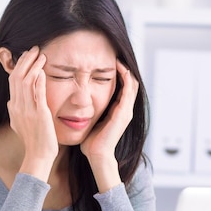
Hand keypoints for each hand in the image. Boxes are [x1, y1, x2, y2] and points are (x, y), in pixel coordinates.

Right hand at [6, 46, 58, 180]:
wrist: (38, 155)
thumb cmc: (33, 141)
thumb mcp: (19, 124)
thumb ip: (15, 111)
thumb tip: (11, 102)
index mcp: (13, 108)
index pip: (13, 81)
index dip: (19, 66)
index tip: (27, 56)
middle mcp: (17, 107)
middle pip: (17, 77)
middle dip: (25, 60)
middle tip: (34, 49)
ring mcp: (27, 110)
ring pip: (25, 81)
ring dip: (33, 66)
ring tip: (41, 55)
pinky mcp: (39, 114)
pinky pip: (37, 93)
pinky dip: (39, 80)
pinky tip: (43, 70)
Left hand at [80, 60, 138, 191]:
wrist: (96, 155)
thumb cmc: (91, 142)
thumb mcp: (91, 121)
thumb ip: (90, 111)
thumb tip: (78, 103)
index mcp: (118, 111)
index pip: (123, 87)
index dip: (119, 74)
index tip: (108, 62)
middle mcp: (125, 109)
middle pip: (130, 82)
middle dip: (124, 68)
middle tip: (115, 55)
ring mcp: (126, 111)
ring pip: (132, 83)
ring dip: (126, 70)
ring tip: (118, 58)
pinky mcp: (123, 112)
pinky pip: (128, 90)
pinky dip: (125, 77)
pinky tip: (119, 68)